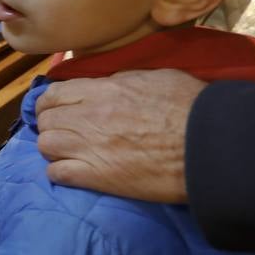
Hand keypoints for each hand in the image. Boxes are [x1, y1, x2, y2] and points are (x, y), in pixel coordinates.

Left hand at [35, 69, 205, 203]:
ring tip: (68, 153)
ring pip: (45, 145)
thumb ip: (123, 80)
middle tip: (65, 133)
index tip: (57, 110)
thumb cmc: (190, 108)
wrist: (210, 146)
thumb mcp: (156, 78)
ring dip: (53, 149)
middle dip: (52, 125)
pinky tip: (71, 172)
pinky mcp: (96, 177)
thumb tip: (107, 85)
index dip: (51, 103)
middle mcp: (87, 117)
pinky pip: (57, 174)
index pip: (53, 94)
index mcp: (101, 91)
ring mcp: (88, 148)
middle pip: (45, 120)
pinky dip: (58, 173)